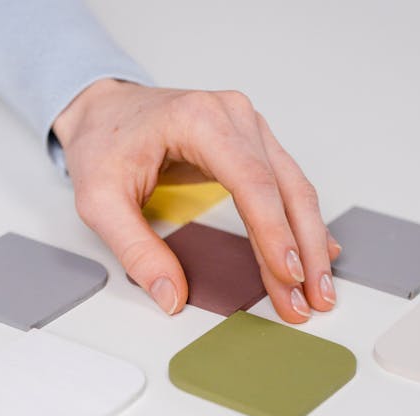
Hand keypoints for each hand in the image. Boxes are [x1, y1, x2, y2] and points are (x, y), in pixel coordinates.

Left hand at [53, 80, 340, 323]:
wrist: (103, 111)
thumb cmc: (103, 144)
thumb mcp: (99, 201)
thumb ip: (135, 249)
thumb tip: (171, 295)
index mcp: (199, 120)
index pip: (251, 181)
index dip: (274, 232)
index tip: (289, 273)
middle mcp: (233, 118)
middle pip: (284, 189)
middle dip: (303, 251)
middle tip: (310, 300)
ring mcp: (248, 129)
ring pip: (295, 190)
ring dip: (311, 244)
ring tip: (317, 291)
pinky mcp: (252, 146)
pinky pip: (287, 187)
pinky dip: (303, 225)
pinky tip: (321, 253)